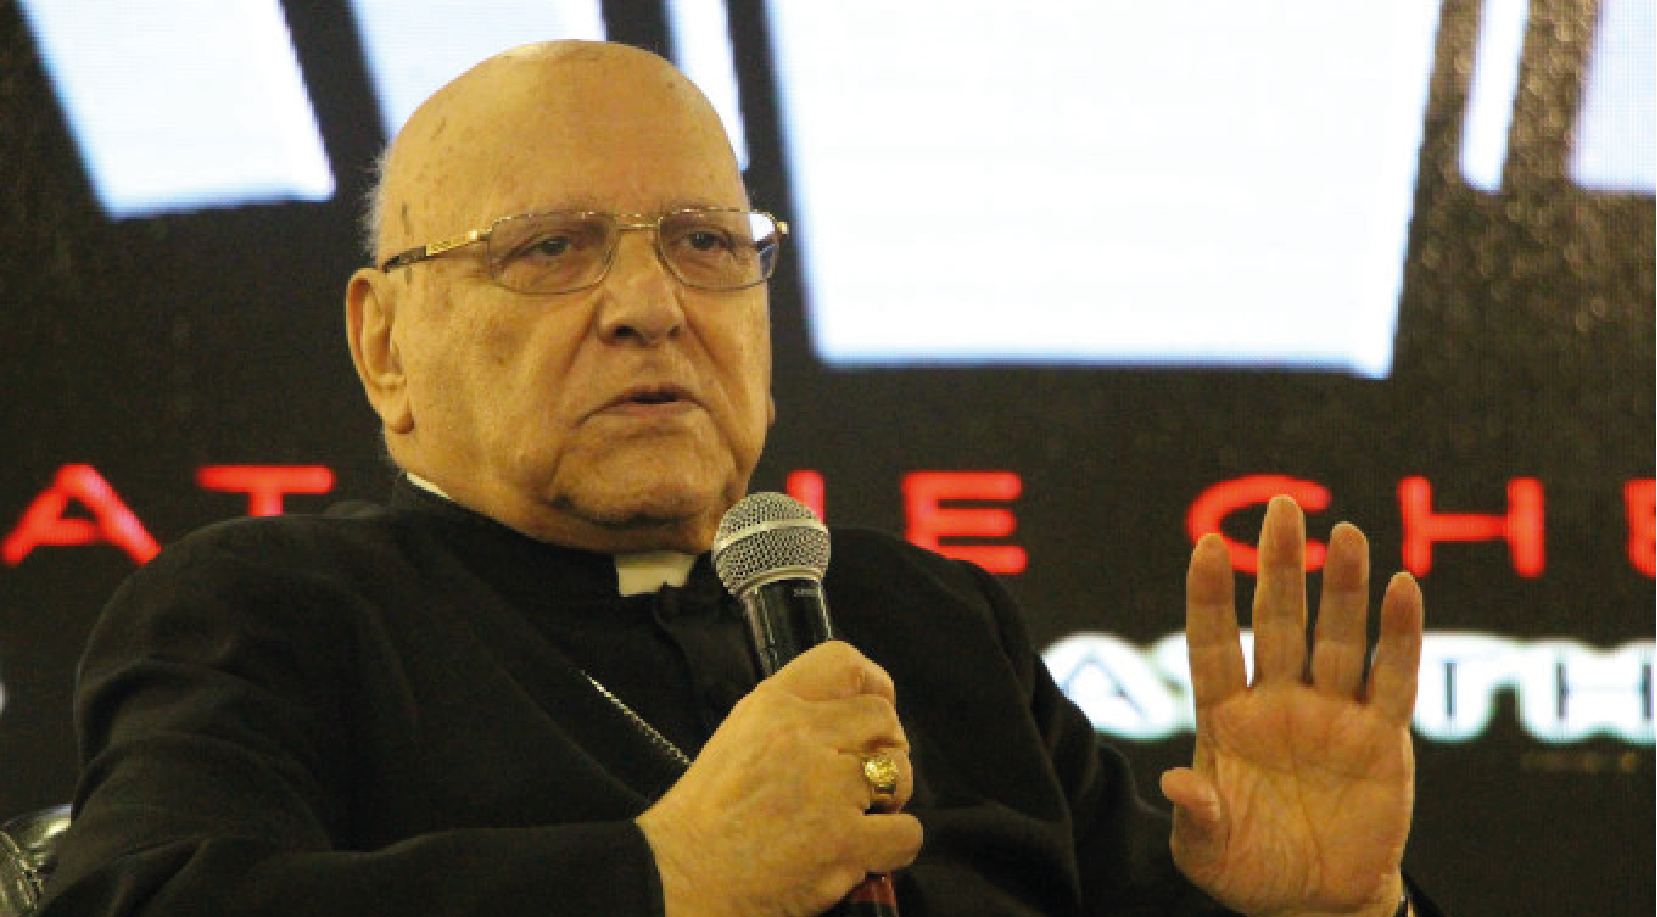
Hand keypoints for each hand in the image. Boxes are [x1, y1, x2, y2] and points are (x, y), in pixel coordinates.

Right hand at [636, 641, 921, 916]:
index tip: (874, 712)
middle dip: (885, 748)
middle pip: (883, 719)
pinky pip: (907, 831)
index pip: (844, 663)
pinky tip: (866, 850)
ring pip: (900, 773)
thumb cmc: (702, 816)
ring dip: (889, 798)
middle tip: (866, 778)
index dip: (873, 685)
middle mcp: (805, 735)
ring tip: (860, 816)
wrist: (682, 876)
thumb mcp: (737, 737)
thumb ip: (788, 719)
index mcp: (773, 705)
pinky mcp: (845, 840)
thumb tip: (842, 719)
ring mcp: (829, 788)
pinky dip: (893, 844)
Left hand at [1161, 496, 1422, 916]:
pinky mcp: (1383, 738)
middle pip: (1279, 623)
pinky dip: (1400, 635)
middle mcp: (1280, 704)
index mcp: (1227, 719)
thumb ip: (1196, 816)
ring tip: (1349, 535)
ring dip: (1344, 589)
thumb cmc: (1249, 869)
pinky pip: (1394, 678)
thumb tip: (1176, 782)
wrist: (1316, 903)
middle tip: (1282, 509)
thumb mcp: (1206, 852)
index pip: (1213, 645)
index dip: (1210, 597)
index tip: (1205, 544)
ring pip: (1339, 639)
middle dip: (1280, 566)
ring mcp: (1333, 716)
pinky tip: (1404, 588)